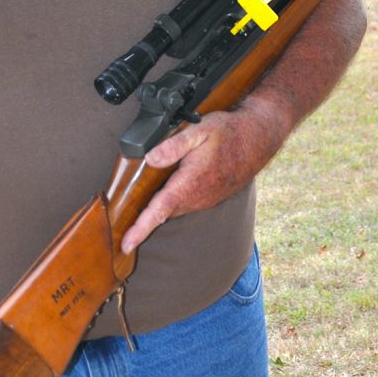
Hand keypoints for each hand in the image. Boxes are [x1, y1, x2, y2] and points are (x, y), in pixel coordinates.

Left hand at [120, 104, 282, 253]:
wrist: (256, 140)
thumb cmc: (227, 133)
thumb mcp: (199, 131)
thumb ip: (173, 145)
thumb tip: (150, 158)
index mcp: (188, 184)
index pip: (158, 211)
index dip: (140, 229)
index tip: (125, 245)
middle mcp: (195, 198)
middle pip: (161, 213)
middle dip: (142, 222)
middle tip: (121, 227)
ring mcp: (203, 200)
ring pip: (172, 208)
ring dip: (157, 211)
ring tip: (138, 213)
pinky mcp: (208, 198)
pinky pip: (184, 204)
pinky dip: (171, 204)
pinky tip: (166, 191)